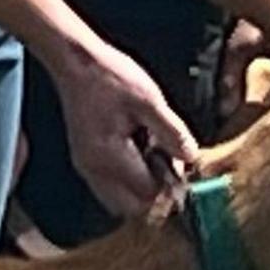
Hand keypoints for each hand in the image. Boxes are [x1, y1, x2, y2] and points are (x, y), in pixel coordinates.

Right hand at [45, 36, 197, 220]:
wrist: (77, 62)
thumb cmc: (111, 77)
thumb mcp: (150, 100)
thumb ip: (171, 132)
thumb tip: (192, 159)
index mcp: (109, 157)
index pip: (147, 193)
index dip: (168, 184)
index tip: (181, 164)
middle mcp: (93, 170)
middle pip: (131, 207)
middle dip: (154, 193)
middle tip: (168, 162)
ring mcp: (86, 167)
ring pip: (118, 201)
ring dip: (140, 187)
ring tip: (152, 154)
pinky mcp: (84, 160)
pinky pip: (109, 186)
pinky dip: (127, 179)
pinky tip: (137, 150)